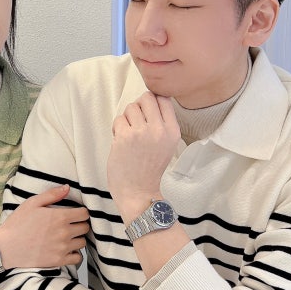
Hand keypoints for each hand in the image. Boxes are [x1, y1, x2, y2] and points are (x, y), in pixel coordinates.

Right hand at [0, 184, 89, 268]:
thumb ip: (52, 194)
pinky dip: (75, 254)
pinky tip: (67, 250)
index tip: (74, 214)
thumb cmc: (17, 223)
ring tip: (67, 237)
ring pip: (82, 242)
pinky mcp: (59, 260)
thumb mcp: (32, 203)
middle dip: (79, 224)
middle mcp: (64, 232)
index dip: (81, 212)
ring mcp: (62, 248)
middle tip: (70, 225)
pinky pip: (77, 258)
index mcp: (60, 216)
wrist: (5, 247)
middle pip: (85, 227)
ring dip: (77, 239)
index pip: (84, 213)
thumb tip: (68, 187)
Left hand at [107, 92, 180, 219]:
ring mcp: (141, 132)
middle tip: (136, 123)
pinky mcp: (125, 137)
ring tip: (129, 134)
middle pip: (147, 98)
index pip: (164, 99)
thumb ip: (162, 124)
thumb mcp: (167, 145)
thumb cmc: (149, 169)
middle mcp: (159, 130)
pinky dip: (117, 128)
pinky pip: (119, 119)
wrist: (138, 191)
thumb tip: (149, 101)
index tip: (147, 113)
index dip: (152, 102)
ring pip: (131, 107)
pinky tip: (121, 141)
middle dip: (139, 107)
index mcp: (172, 131)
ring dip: (127, 119)